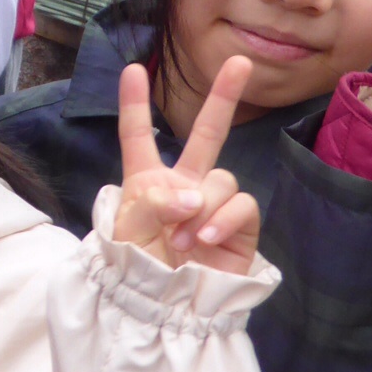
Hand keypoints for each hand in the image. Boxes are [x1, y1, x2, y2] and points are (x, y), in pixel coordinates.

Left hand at [113, 57, 260, 273]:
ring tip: (181, 240)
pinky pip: (242, 205)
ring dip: (200, 207)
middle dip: (224, 98)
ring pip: (222, 178)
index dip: (135, 104)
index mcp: (147, 182)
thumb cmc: (140, 270)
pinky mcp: (239, 227)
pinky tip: (206, 239)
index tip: (134, 69)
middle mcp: (184, 186)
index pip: (139, 136)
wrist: (165, 308)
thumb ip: (154, 201)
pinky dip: (222, 219)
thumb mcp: (130, 230)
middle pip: (207, 134)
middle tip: (240, 63)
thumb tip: (194, 196)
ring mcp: (214, 205)